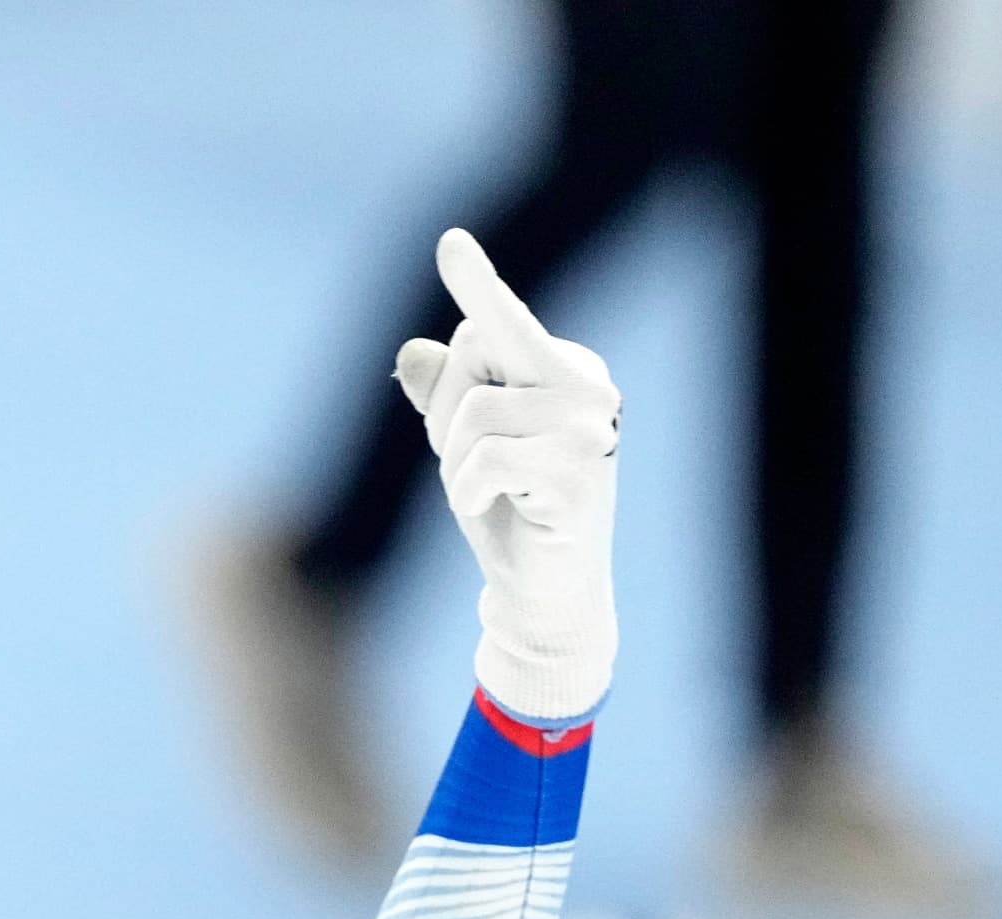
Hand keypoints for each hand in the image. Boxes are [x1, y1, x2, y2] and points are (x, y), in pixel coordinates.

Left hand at [395, 228, 619, 725]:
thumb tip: (412, 350)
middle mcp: (585, 387)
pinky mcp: (581, 472)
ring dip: (457, 467)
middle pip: (472, 357)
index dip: (474, 285)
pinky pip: (487, 459)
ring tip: (491, 496)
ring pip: (472, 415)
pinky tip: (498, 511)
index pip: (501, 321)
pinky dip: (471, 491)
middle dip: (446, 416)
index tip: (450, 242)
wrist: (544, 594)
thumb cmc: (506, 513)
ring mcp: (590, 428)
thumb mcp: (461, 450)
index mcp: (561, 370)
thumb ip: (442, 398)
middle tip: (475, 472)